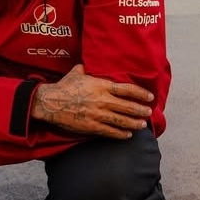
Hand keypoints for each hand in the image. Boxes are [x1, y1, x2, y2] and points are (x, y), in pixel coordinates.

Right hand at [31, 64, 153, 138]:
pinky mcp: (91, 126)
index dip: (140, 94)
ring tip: (142, 124)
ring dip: (134, 123)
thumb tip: (89, 64)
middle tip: (148, 112)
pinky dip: (121, 134)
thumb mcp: (77, 72)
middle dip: (140, 110)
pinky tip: (127, 135)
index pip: (127, 90)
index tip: (149, 97)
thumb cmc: (63, 86)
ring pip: (122, 120)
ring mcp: (98, 114)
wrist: (50, 102)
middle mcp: (103, 100)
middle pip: (128, 106)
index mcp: (101, 86)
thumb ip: (87, 69)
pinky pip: (110, 131)